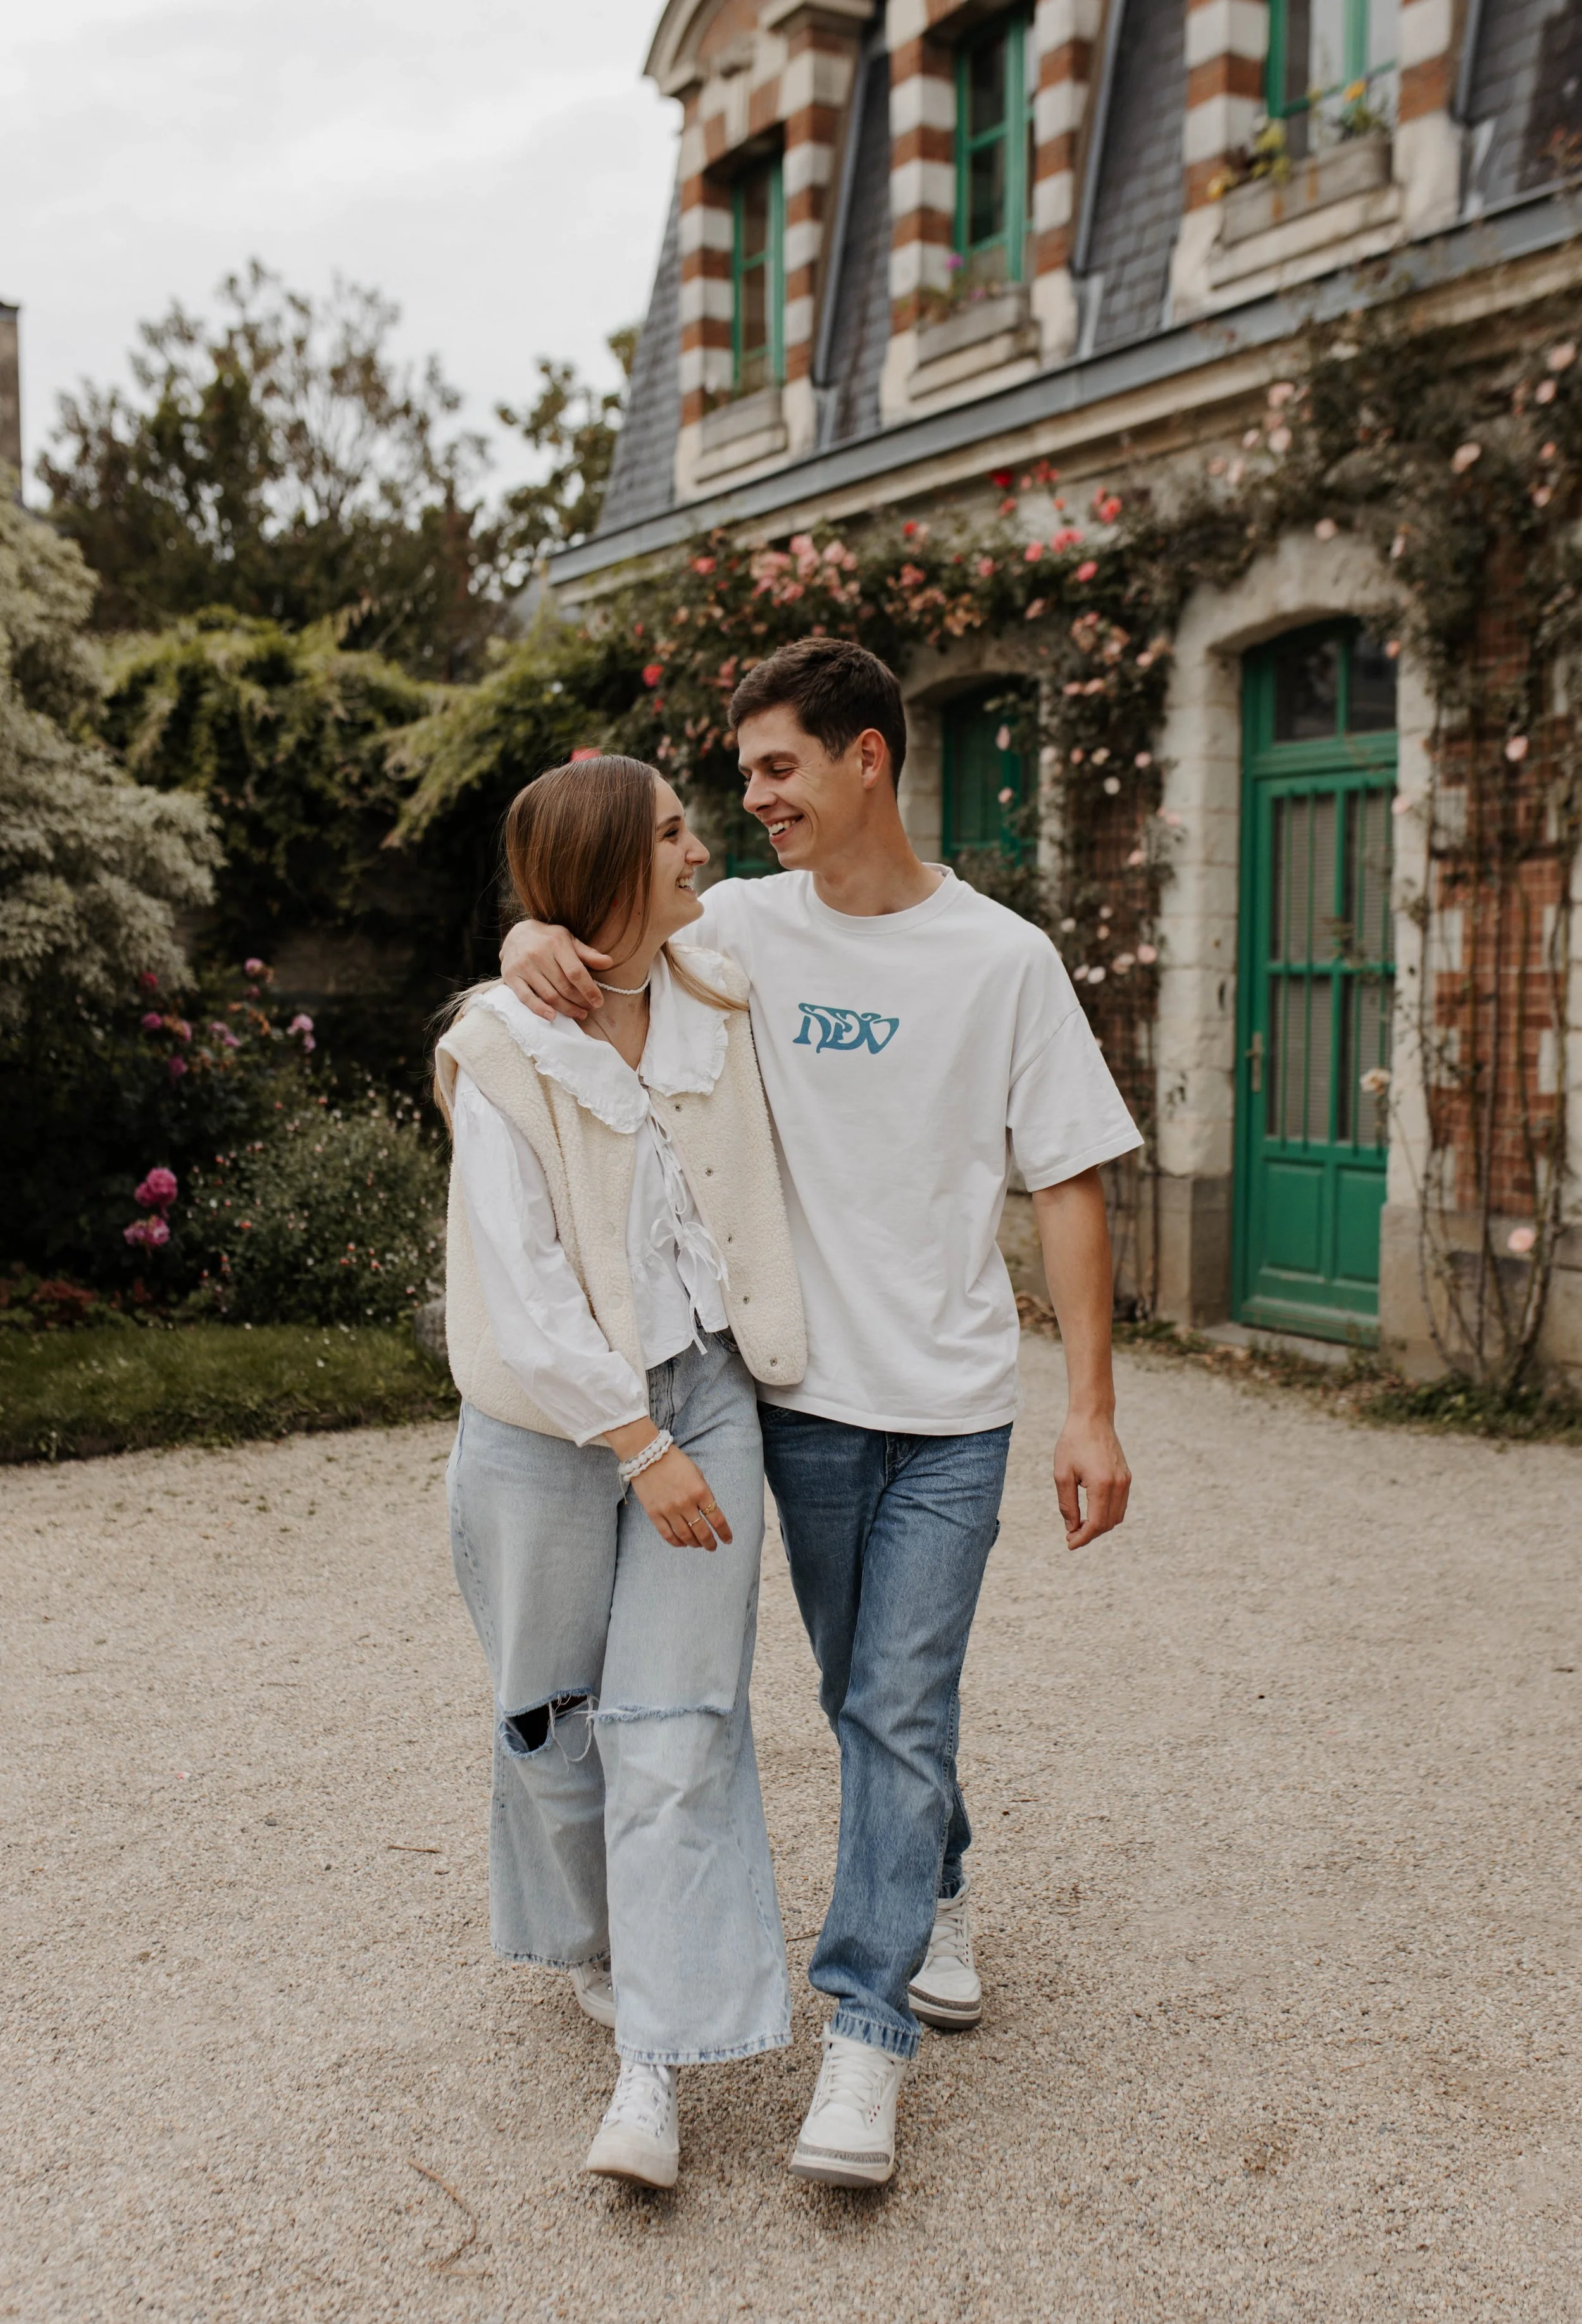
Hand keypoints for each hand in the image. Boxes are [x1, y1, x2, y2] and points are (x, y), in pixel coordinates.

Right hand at [500, 918, 611, 1022]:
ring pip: (549, 995)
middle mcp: (538, 955)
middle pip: (564, 987)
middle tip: (589, 1008)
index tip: (599, 1002)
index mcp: (556, 944)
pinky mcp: (511, 977)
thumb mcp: (568, 940)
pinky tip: (552, 1016)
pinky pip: (526, 998)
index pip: (576, 972)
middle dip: (580, 1001)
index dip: (589, 990)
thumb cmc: (548, 939)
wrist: (516, 934)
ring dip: (566, 1009)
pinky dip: (539, 1010)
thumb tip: (608, 963)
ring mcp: (523, 967)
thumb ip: (587, 953)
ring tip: (579, 1014)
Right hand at [630, 1447, 733, 1550]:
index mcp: (700, 1491)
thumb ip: (703, 1492)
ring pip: (685, 1536)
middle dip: (710, 1543)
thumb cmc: (674, 1461)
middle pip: (702, 1531)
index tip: (727, 1539)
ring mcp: (669, 1510)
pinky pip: (667, 1534)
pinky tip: (682, 1543)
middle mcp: (686, 1503)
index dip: (724, 1532)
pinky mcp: (654, 1514)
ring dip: (694, 1544)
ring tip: (698, 1545)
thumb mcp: (696, 1473)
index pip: (717, 1518)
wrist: (646, 1455)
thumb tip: (708, 1511)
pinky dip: (677, 1542)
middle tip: (713, 1547)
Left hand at [1053, 1412, 1129, 1548]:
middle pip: (1108, 1524)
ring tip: (1079, 1526)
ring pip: (1117, 1516)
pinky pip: (1120, 1505)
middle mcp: (1119, 1485)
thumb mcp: (1062, 1474)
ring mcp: (1125, 1481)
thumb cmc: (1073, 1443)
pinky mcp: (1126, 1477)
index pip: (1097, 1523)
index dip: (1083, 1538)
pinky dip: (1107, 1514)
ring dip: (1100, 1526)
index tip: (1069, 1543)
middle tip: (1071, 1536)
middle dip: (1090, 1534)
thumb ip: (1067, 1504)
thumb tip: (1072, 1527)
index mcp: (1102, 1485)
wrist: (1092, 1418)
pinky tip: (1091, 1513)